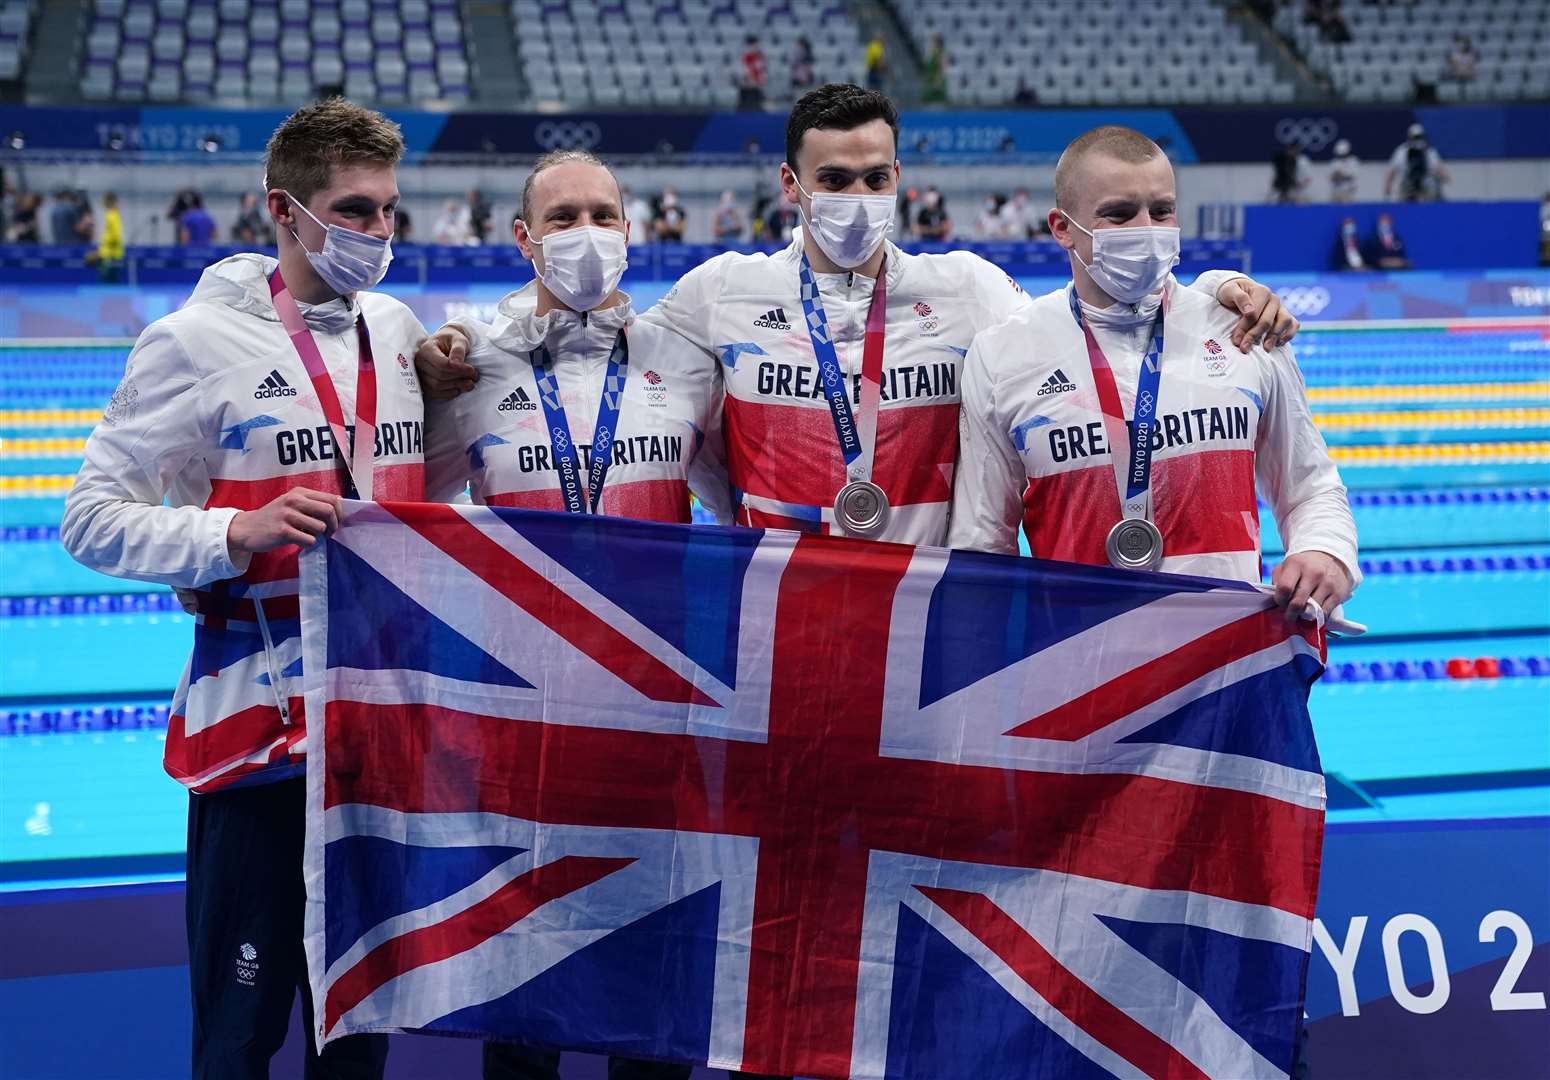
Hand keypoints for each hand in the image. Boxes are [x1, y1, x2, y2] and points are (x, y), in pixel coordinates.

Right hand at [227, 488, 342, 553]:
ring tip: (309, 537)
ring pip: (320, 527)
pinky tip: (300, 542)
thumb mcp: (291, 504)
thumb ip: (311, 505)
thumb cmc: (274, 518)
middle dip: (334, 525)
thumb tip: (338, 513)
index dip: (340, 513)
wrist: (246, 529)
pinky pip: (309, 540)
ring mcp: (287, 515)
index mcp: (299, 492)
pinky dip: (309, 544)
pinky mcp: (282, 531)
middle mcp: (294, 500)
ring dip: (319, 536)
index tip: (337, 522)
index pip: (332, 498)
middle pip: (329, 511)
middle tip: (328, 534)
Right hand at [415, 327, 477, 399]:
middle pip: (439, 376)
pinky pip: (434, 393)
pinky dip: (448, 394)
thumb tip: (457, 363)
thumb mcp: (459, 340)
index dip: (460, 369)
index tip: (472, 370)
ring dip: (456, 387)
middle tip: (474, 377)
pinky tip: (459, 389)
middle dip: (460, 378)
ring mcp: (419, 374)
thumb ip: (458, 349)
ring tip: (470, 384)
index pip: (442, 364)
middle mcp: (419, 362)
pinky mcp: (423, 383)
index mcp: (426, 348)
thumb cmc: (452, 340)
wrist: (446, 344)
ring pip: (436, 386)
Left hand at [1217, 276, 1299, 352]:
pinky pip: (1294, 325)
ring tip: (1265, 349)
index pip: (1254, 313)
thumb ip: (1239, 298)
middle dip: (1254, 336)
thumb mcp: (1229, 291)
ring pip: (1285, 322)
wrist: (1237, 293)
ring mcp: (1281, 308)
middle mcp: (1274, 299)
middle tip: (1244, 348)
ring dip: (1274, 336)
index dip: (1244, 328)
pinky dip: (1289, 334)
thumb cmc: (1231, 293)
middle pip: (1267, 321)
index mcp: (1262, 292)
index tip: (1236, 341)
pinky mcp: (1285, 316)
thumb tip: (1250, 311)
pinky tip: (1278, 344)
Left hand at [1271, 551, 1353, 623]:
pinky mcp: (1339, 594)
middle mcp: (1314, 573)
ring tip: (1300, 613)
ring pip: (1312, 610)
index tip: (1280, 603)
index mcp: (1296, 564)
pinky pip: (1325, 613)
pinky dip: (1317, 617)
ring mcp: (1328, 583)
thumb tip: (1275, 602)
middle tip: (1288, 616)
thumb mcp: (1286, 567)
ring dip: (1304, 616)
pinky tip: (1312, 613)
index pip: (1284, 588)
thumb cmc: (1302, 566)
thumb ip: (1277, 582)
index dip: (1279, 600)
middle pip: (1298, 602)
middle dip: (1290, 613)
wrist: (1329, 558)